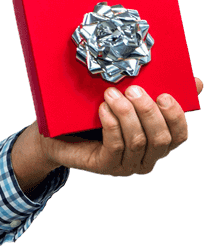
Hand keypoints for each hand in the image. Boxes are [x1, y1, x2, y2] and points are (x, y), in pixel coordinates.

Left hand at [42, 79, 197, 176]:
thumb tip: (196, 82)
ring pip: (138, 141)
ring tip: (111, 94)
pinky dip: (112, 124)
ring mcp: (126, 166)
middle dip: (148, 111)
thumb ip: (156, 93)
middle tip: (132, 90)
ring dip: (126, 114)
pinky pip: (116, 146)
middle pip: (160, 139)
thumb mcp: (127, 102)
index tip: (164, 94)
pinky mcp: (105, 166)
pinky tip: (103, 109)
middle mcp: (146, 159)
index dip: (176, 116)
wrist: (58, 134)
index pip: (180, 136)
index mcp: (157, 145)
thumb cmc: (95, 117)